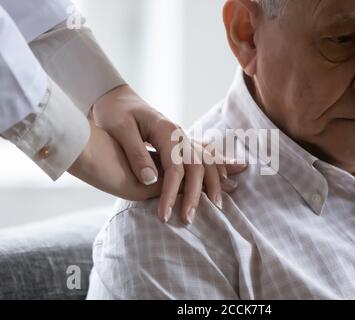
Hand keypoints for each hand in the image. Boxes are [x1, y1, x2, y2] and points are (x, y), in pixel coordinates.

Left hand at [90, 85, 246, 223]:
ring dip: (213, 183)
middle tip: (188, 219)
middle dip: (195, 194)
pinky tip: (221, 179)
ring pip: (206, 161)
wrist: (115, 97)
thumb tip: (150, 179)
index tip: (164, 214)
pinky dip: (215, 169)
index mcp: (165, 130)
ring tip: (218, 204)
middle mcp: (178, 134)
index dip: (170, 192)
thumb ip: (136, 153)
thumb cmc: (113, 111)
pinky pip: (203, 157)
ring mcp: (181, 137)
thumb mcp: (119, 128)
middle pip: (196, 166)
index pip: (175, 167)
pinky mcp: (179, 142)